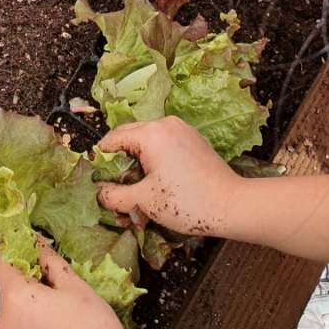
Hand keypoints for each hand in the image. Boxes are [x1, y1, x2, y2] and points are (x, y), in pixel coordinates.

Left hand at [0, 237, 119, 328]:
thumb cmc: (92, 328)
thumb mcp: (75, 287)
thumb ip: (49, 260)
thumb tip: (35, 239)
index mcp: (16, 298)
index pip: (1, 258)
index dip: (16, 246)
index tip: (31, 244)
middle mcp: (2, 319)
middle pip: (9, 283)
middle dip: (29, 277)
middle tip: (56, 282)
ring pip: (14, 303)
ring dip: (31, 299)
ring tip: (59, 307)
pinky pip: (17, 321)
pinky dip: (31, 316)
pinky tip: (53, 321)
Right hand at [95, 117, 239, 237]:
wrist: (231, 205)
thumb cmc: (186, 202)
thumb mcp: (143, 201)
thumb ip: (114, 195)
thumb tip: (98, 191)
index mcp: (150, 133)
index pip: (113, 140)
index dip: (101, 161)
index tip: (97, 180)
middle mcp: (165, 124)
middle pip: (129, 136)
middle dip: (119, 161)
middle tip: (114, 186)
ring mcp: (181, 129)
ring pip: (147, 140)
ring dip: (137, 161)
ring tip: (136, 188)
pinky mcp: (193, 139)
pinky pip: (164, 143)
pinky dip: (154, 159)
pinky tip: (156, 182)